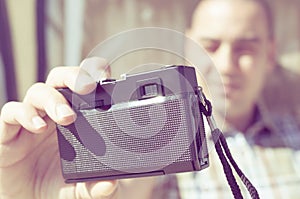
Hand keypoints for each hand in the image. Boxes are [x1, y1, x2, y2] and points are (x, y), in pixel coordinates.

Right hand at [0, 57, 117, 198]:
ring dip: (52, 100)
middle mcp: (53, 114)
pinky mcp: (9, 132)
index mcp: (76, 119)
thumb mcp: (81, 189)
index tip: (105, 78)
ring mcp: (32, 120)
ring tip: (66, 117)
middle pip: (61, 80)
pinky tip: (38, 126)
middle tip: (87, 87)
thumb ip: (94, 186)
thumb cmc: (58, 185)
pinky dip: (24, 114)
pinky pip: (12, 112)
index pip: (84, 87)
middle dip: (73, 77)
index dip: (93, 75)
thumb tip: (109, 185)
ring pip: (38, 92)